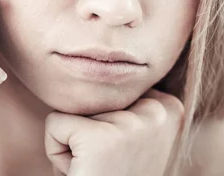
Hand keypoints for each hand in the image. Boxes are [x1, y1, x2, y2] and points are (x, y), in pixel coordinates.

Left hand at [45, 89, 183, 175]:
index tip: (120, 151)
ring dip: (74, 143)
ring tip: (95, 167)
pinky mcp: (101, 139)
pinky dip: (56, 152)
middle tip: (105, 163)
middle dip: (88, 129)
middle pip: (94, 93)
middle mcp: (158, 111)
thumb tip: (98, 59)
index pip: (112, 85)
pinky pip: (54, 125)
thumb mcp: (130, 132)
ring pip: (73, 108)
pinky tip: (82, 171)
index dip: (104, 121)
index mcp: (169, 106)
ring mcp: (132, 124)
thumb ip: (124, 102)